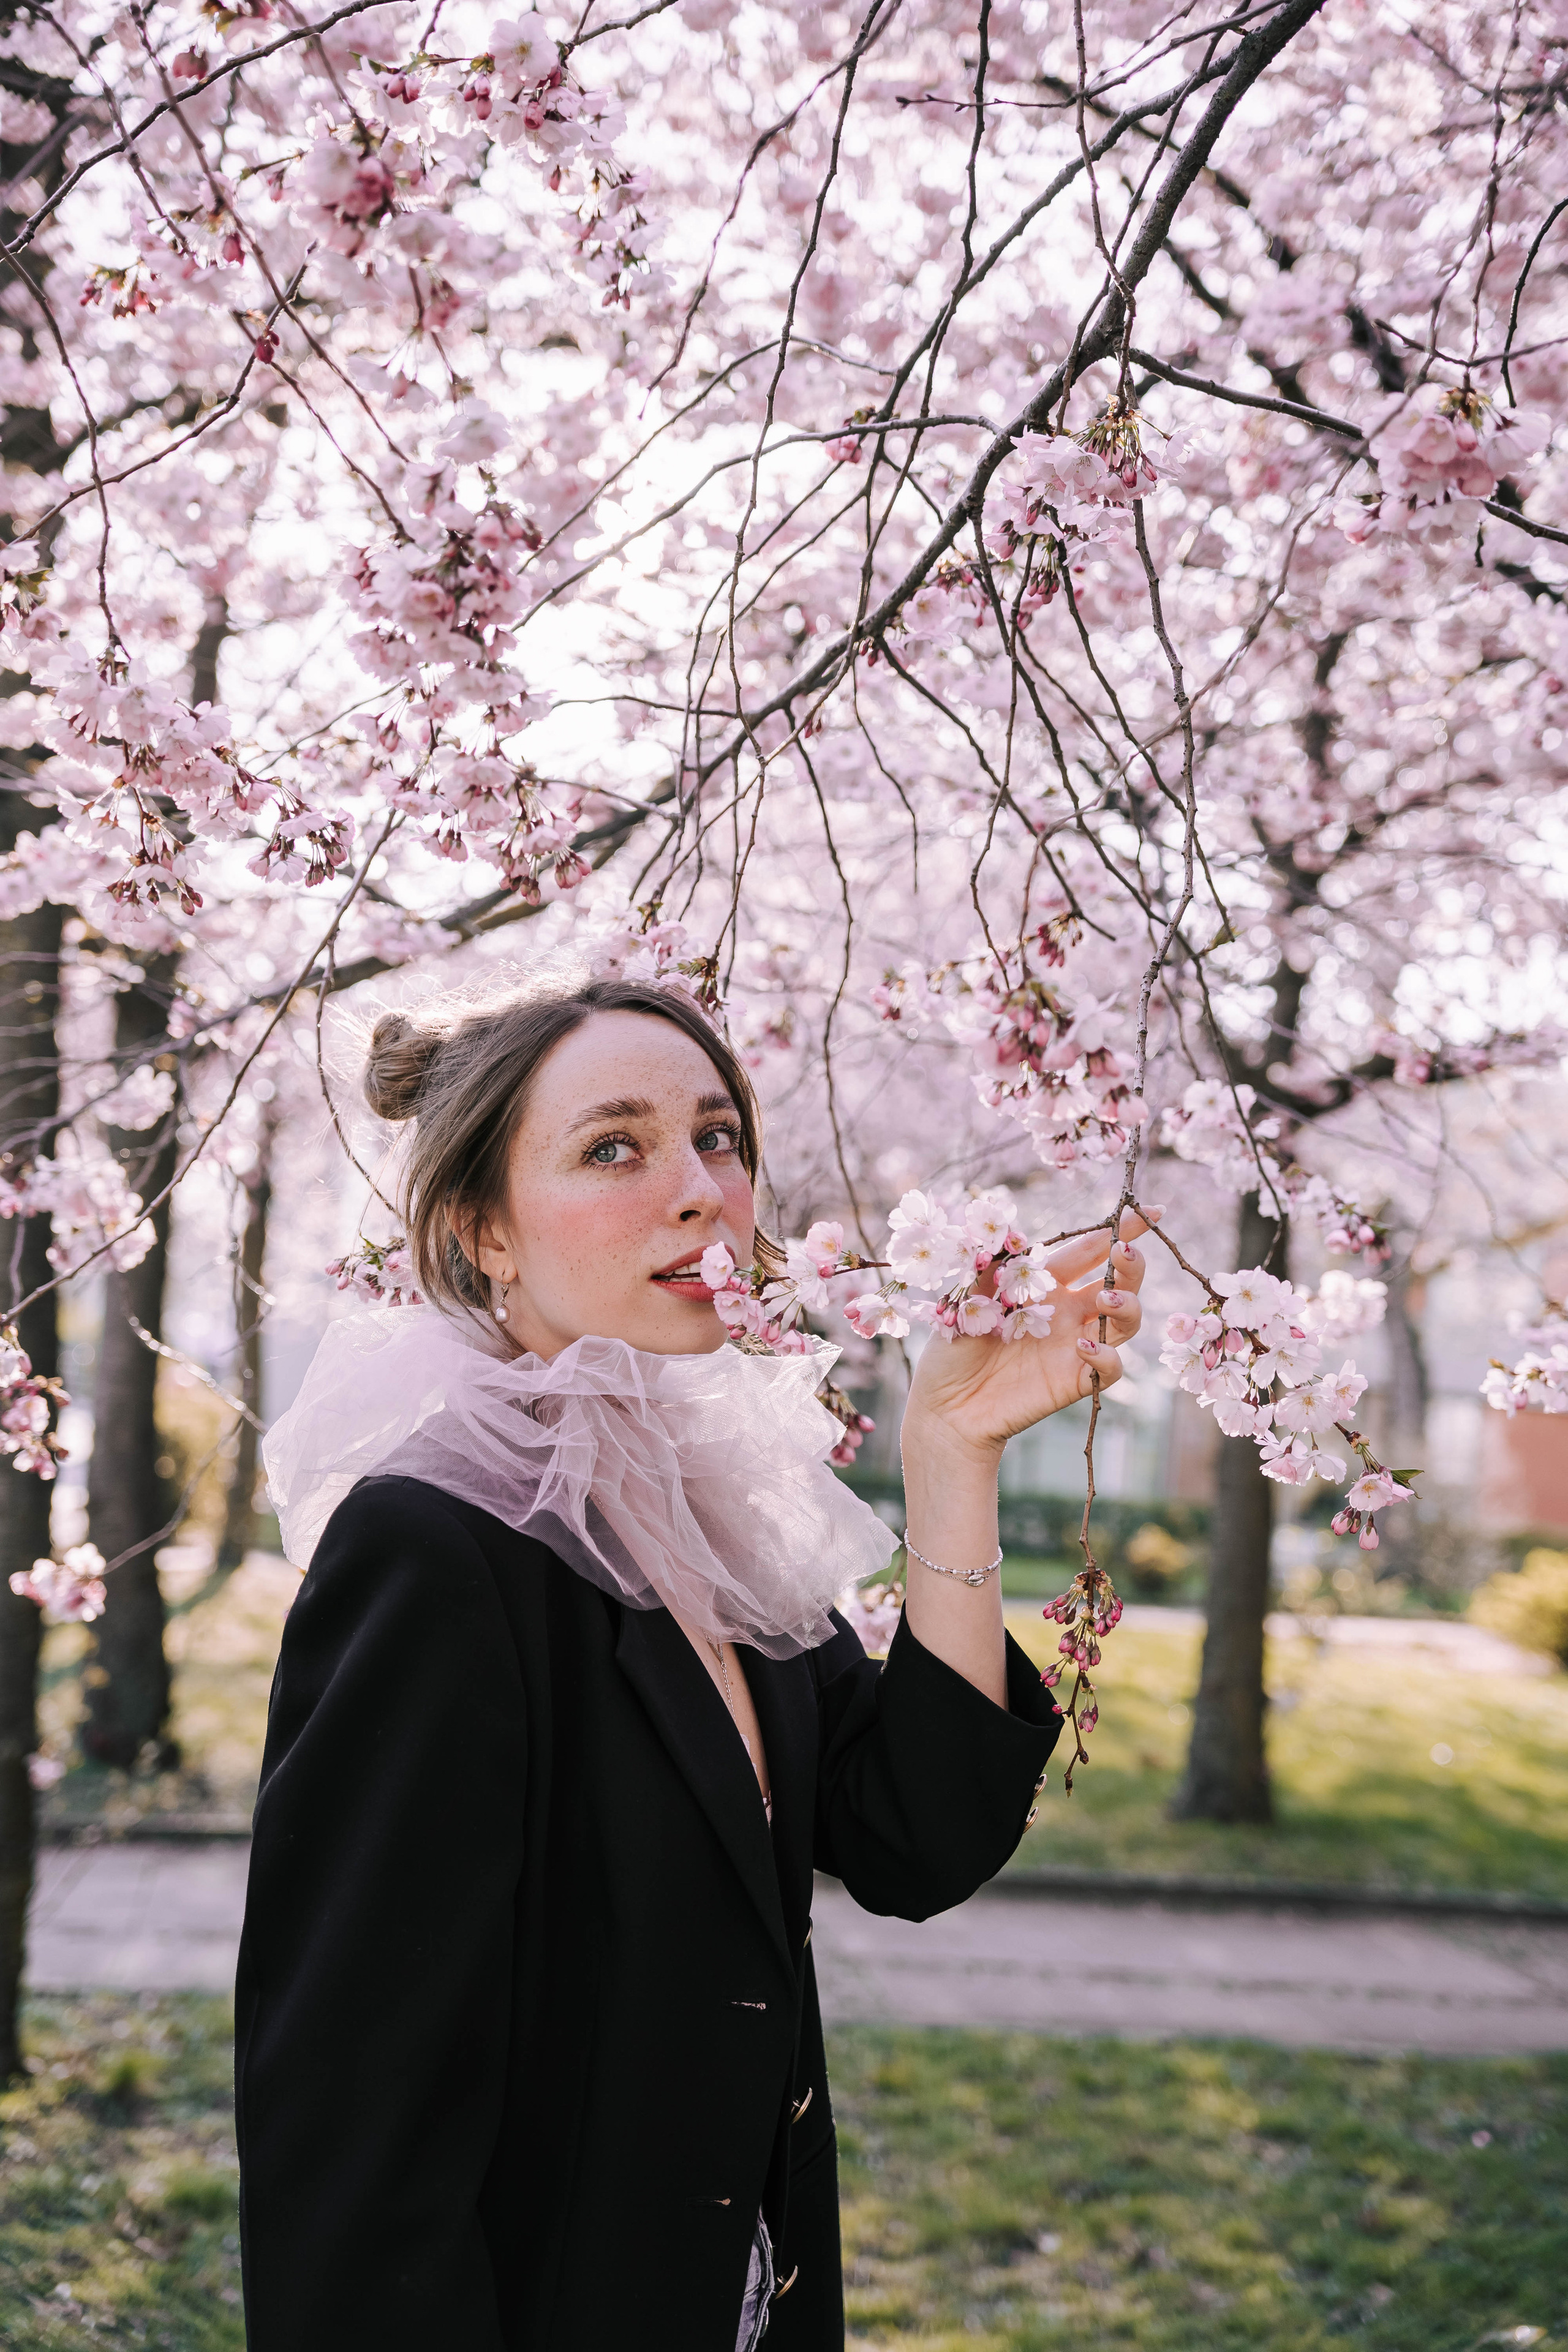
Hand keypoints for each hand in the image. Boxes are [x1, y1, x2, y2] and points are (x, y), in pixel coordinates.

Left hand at [901, 1209, 1151, 1464]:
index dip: (1119, 1230)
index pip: (1089, 1251)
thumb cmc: (951, 1350)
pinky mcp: (1075, 1381)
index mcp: (1044, 1284)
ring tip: (1104, 1301)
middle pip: (1120, 1283)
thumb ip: (990, 1267)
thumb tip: (1009, 1231)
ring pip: (1127, 1321)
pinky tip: (1084, 1346)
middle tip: (1124, 1254)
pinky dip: (1107, 1355)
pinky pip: (1111, 1367)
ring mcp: (1075, 1346)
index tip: (1148, 1210)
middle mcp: (1067, 1312)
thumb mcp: (964, 1300)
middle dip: (1131, 1266)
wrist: (945, 1408)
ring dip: (1127, 1306)